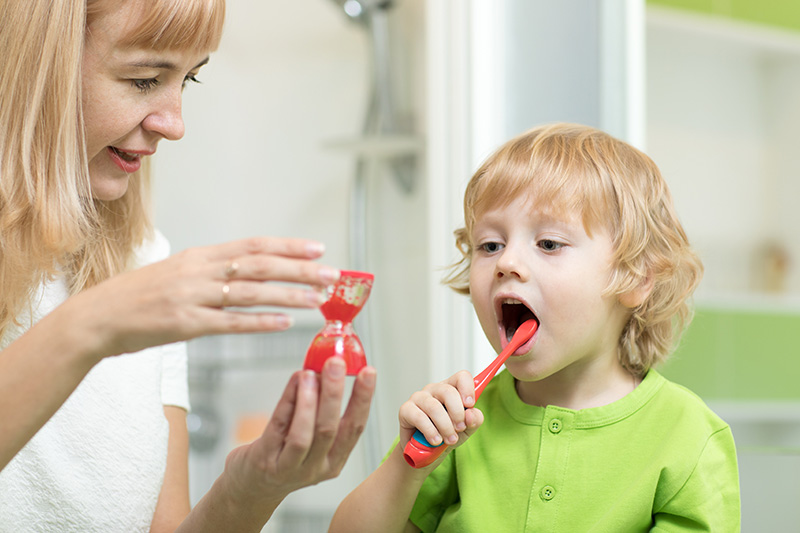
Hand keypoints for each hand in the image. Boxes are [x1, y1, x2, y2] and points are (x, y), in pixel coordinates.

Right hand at [65, 237, 339, 357]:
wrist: (96, 317)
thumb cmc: (138, 296)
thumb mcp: (177, 272)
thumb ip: (212, 270)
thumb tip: (247, 270)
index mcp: (200, 256)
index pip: (253, 245)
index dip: (288, 246)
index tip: (318, 248)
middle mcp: (199, 271)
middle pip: (259, 266)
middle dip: (299, 270)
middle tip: (331, 275)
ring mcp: (192, 297)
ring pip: (250, 293)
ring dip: (288, 295)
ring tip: (317, 300)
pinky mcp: (185, 324)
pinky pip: (229, 323)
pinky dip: (259, 323)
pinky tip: (284, 324)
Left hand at [221, 358, 375, 514]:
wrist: (252, 487)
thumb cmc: (285, 457)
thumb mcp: (313, 442)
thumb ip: (322, 411)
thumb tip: (329, 369)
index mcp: (335, 460)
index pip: (355, 428)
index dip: (363, 399)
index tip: (369, 372)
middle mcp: (316, 467)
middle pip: (330, 429)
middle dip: (335, 394)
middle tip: (337, 364)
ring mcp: (290, 467)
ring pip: (305, 434)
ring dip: (310, 401)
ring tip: (311, 373)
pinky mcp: (265, 460)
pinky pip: (278, 427)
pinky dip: (288, 401)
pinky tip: (294, 381)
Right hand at [398, 370, 483, 449]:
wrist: (425, 453)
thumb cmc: (445, 435)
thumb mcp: (466, 429)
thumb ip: (474, 420)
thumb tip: (470, 414)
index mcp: (450, 389)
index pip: (461, 377)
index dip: (467, 389)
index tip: (470, 405)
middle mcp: (434, 390)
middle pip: (448, 392)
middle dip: (457, 413)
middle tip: (460, 428)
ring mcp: (419, 398)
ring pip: (434, 407)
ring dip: (445, 427)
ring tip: (450, 439)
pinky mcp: (406, 410)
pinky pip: (420, 418)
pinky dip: (431, 432)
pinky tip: (436, 440)